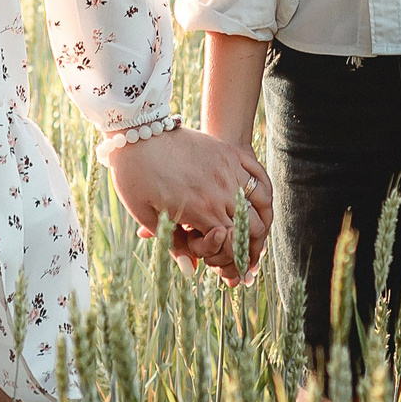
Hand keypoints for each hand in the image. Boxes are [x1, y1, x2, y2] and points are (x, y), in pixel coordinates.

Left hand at [105, 126, 272, 275]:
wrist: (137, 130)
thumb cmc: (136, 175)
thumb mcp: (147, 214)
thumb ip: (173, 244)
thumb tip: (191, 270)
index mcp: (201, 210)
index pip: (235, 244)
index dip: (238, 260)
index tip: (235, 269)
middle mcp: (221, 190)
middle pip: (253, 227)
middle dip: (253, 247)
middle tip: (249, 257)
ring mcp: (228, 168)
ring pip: (261, 202)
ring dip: (263, 222)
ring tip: (258, 234)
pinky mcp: (229, 152)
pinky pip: (258, 174)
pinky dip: (264, 192)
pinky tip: (261, 204)